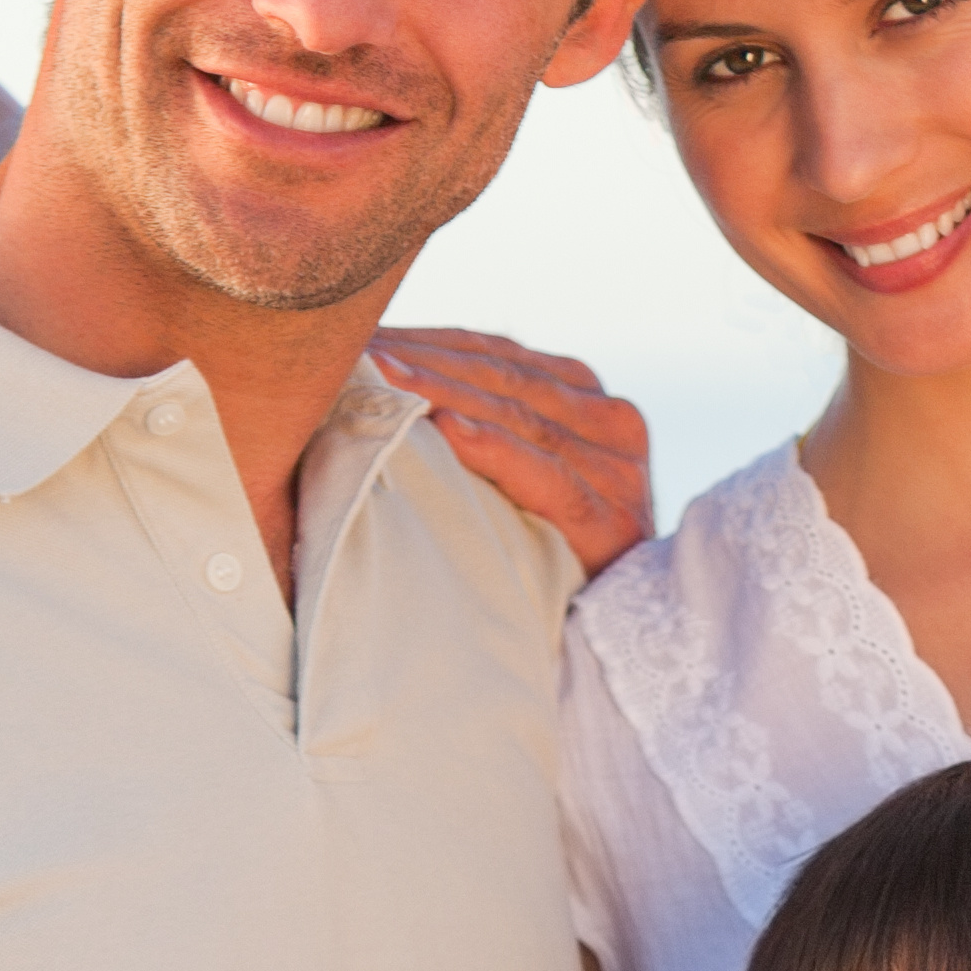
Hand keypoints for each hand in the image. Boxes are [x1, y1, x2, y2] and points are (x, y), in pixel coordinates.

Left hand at [370, 327, 654, 579]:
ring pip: (517, 416)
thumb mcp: (507, 464)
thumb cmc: (528, 549)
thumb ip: (474, 412)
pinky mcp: (612, 522)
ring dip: (442, 392)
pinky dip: (497, 449)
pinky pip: (547, 476)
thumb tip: (377, 367)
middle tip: (351, 349)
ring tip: (382, 378)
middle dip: (423, 362)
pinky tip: (448, 428)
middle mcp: (610, 420)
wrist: (597, 638)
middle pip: (501, 378)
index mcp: (582, 392)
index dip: (425, 340)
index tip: (357, 333)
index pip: (492, 354)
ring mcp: (619, 471)